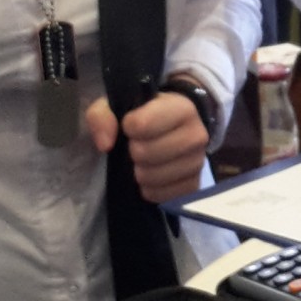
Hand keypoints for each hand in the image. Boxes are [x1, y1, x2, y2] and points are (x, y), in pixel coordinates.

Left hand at [86, 92, 207, 202]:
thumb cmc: (146, 114)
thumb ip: (102, 116)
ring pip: (152, 177)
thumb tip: (105, 144)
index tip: (131, 125)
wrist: (175, 128)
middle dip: (133, 151)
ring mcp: (198, 162)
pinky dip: (150, 189)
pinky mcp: (194, 185)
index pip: (141, 124)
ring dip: (140, 172)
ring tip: (144, 161)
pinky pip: (161, 196)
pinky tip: (151, 177)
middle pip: (145, 153)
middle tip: (137, 145)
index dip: (128, 127)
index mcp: (182, 108)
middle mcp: (196, 135)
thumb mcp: (119, 105)